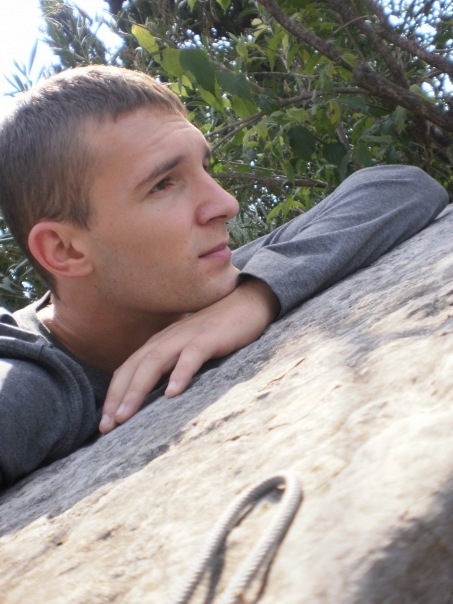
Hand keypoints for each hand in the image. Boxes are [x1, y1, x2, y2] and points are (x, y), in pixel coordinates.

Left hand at [99, 278, 278, 432]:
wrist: (247, 304)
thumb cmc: (216, 333)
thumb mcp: (187, 351)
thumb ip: (170, 368)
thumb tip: (156, 398)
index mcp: (159, 344)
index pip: (127, 370)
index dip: (113, 395)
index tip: (105, 424)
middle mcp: (166, 339)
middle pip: (133, 368)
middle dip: (117, 397)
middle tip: (106, 426)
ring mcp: (186, 337)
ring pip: (154, 362)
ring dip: (137, 389)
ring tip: (125, 415)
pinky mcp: (209, 337)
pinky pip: (191, 355)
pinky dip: (180, 373)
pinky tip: (172, 393)